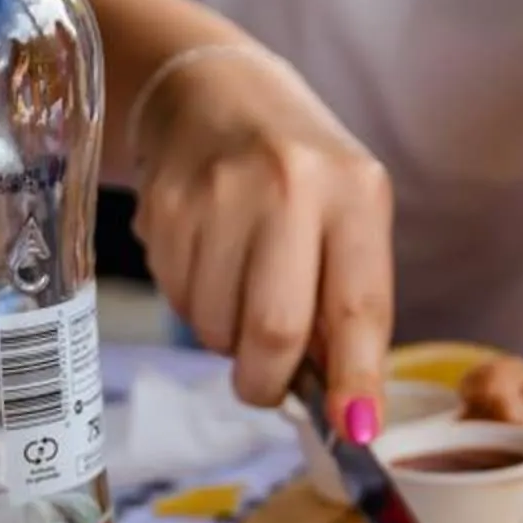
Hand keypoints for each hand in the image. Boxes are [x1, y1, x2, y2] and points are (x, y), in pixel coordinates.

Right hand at [131, 47, 392, 419]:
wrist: (212, 90)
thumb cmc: (297, 170)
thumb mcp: (347, 214)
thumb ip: (348, 301)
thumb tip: (345, 409)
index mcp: (354, 191)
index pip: (359, 307)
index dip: (356, 380)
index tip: (358, 432)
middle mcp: (289, 185)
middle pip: (275, 331)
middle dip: (269, 382)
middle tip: (267, 386)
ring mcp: (219, 194)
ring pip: (218, 327)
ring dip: (228, 338)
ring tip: (240, 289)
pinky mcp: (164, 207)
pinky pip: (181, 300)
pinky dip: (197, 305)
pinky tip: (208, 260)